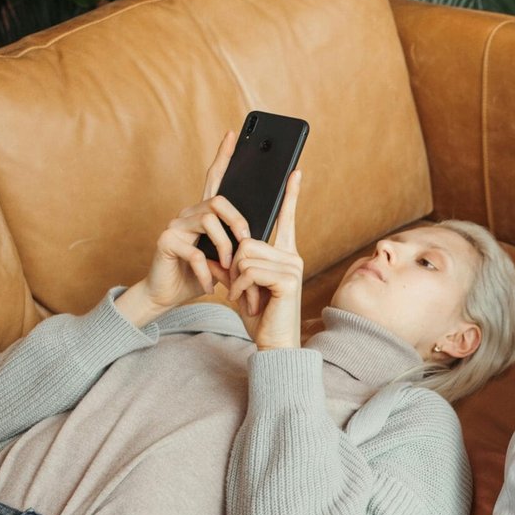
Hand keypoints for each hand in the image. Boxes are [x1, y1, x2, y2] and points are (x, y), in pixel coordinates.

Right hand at [117, 129, 250, 326]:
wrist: (168, 296)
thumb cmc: (198, 276)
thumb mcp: (224, 259)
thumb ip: (236, 244)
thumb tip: (257, 238)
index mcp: (204, 214)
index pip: (215, 178)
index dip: (223, 156)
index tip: (234, 134)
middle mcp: (188, 213)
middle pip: (219, 201)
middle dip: (238, 222)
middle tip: (247, 243)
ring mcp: (175, 225)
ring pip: (209, 221)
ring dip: (225, 248)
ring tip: (228, 269)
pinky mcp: (166, 241)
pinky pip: (195, 251)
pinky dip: (207, 272)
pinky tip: (209, 284)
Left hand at [226, 171, 303, 348]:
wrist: (273, 343)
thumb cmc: (260, 317)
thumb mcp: (241, 285)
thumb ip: (233, 264)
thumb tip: (219, 248)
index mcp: (284, 254)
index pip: (286, 218)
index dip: (291, 195)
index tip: (295, 171)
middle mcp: (292, 256)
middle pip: (248, 240)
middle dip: (234, 265)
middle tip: (238, 289)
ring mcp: (293, 266)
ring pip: (246, 254)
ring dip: (236, 279)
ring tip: (244, 298)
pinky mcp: (288, 279)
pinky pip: (250, 269)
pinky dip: (240, 287)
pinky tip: (247, 302)